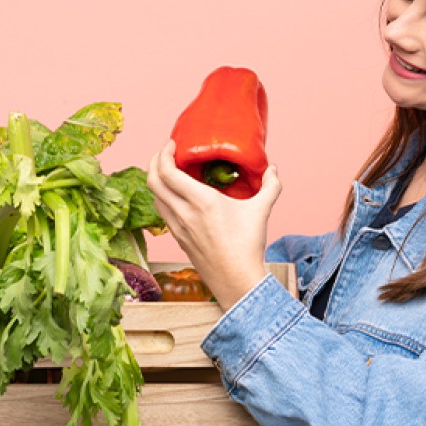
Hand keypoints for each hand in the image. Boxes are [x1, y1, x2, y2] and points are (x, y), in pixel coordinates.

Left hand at [146, 140, 282, 310]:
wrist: (236, 280)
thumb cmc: (247, 246)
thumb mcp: (261, 211)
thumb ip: (270, 186)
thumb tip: (272, 169)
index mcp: (201, 201)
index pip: (167, 172)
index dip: (163, 154)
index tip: (171, 145)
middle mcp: (184, 213)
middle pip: (153, 181)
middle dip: (154, 162)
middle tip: (164, 153)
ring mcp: (178, 227)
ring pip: (154, 198)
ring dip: (156, 181)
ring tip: (168, 172)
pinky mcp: (178, 239)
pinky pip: (162, 213)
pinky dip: (162, 198)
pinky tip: (175, 197)